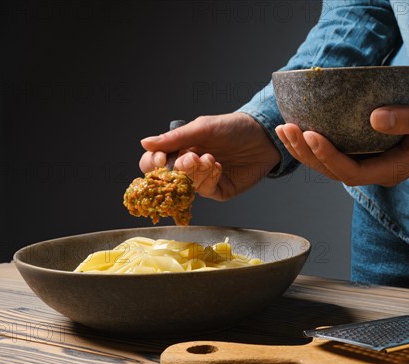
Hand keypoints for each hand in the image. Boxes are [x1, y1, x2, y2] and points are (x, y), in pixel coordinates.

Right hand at [139, 112, 279, 199]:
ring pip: (186, 185)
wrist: (263, 136)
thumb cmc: (233, 128)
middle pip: (166, 178)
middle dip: (176, 169)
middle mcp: (188, 167)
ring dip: (195, 172)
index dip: (152, 163)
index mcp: (179, 149)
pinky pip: (206, 190)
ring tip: (209, 158)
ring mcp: (203, 180)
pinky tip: (217, 167)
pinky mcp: (219, 190)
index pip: (153, 162)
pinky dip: (209, 178)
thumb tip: (145, 143)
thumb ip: (175, 138)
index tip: (159, 159)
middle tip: (189, 159)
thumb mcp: (203, 128)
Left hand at [275, 85, 408, 186]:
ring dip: (302, 149)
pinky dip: (311, 142)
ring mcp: (366, 162)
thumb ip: (408, 118)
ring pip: (327, 165)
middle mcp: (375, 171)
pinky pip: (331, 152)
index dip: (329, 157)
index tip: (311, 134)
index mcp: (391, 170)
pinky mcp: (360, 150)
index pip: (352, 173)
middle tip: (288, 128)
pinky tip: (294, 126)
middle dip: (307, 153)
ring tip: (283, 128)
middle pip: (332, 172)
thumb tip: (374, 118)